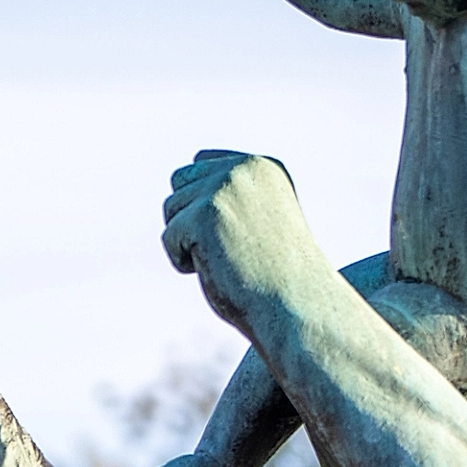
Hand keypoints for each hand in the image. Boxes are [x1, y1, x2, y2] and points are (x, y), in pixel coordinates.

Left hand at [159, 149, 311, 312]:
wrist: (296, 302)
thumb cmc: (278, 276)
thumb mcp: (259, 222)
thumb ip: (230, 199)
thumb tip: (179, 188)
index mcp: (261, 167)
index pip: (203, 163)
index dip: (203, 202)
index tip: (230, 233)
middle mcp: (242, 169)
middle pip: (181, 183)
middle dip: (190, 218)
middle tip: (225, 249)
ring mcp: (223, 188)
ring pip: (171, 210)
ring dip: (188, 241)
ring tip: (227, 260)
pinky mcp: (204, 214)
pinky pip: (170, 237)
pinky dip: (183, 261)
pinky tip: (218, 271)